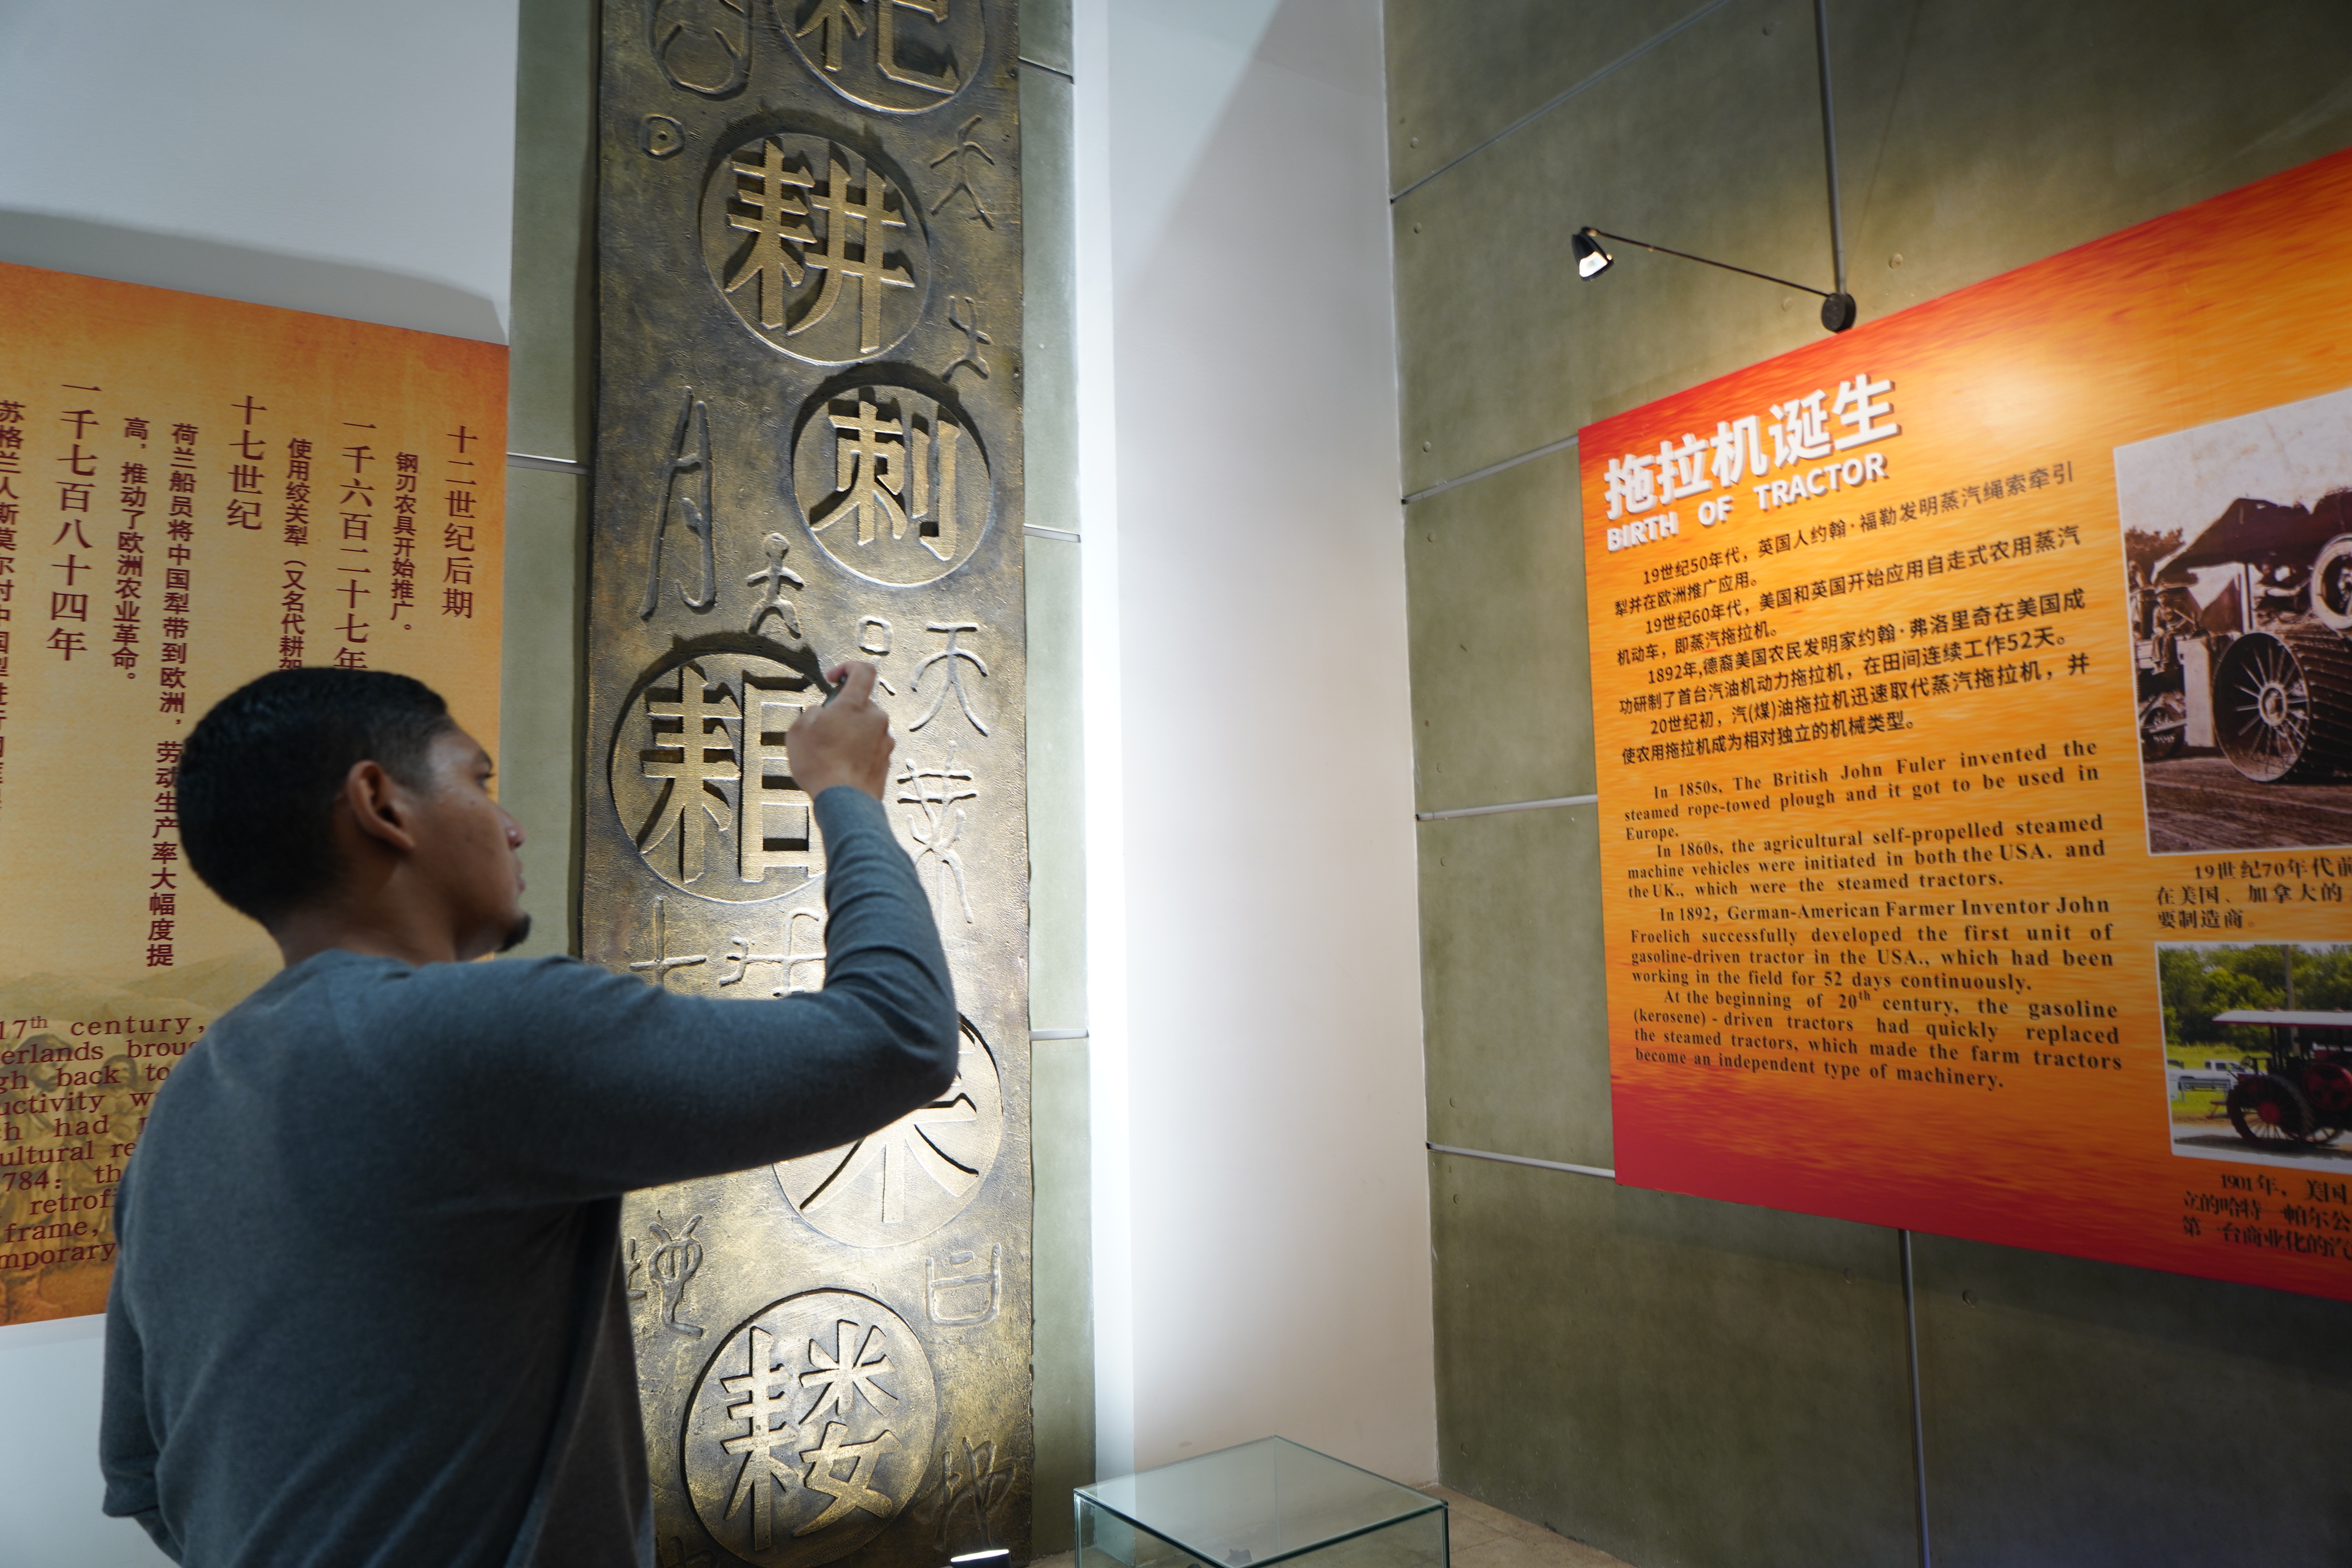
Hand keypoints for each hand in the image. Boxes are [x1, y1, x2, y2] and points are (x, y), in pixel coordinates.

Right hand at [788, 663, 894, 800]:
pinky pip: (870, 747)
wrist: (843, 802)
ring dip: (850, 733)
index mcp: (855, 706)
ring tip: (830, 752)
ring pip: (866, 727)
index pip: (863, 670)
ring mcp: (884, 741)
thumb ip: (811, 713)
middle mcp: (876, 720)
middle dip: (843, 711)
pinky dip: (857, 751)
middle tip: (824, 728)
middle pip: (861, 703)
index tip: (835, 677)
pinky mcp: (886, 760)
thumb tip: (819, 713)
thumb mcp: (798, 731)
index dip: (847, 667)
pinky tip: (841, 766)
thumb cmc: (821, 767)